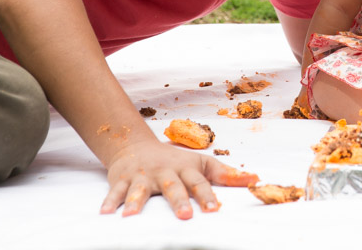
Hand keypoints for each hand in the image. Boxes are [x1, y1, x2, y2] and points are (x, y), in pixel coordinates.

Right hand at [100, 137, 258, 218]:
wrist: (136, 145)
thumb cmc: (174, 159)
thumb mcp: (201, 163)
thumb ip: (226, 174)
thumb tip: (256, 180)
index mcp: (185, 168)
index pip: (199, 182)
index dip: (208, 195)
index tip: (216, 210)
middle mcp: (164, 171)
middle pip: (173, 186)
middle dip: (178, 201)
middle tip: (185, 216)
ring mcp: (142, 175)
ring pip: (139, 188)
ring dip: (136, 201)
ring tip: (132, 215)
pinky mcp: (122, 179)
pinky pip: (115, 191)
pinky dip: (110, 201)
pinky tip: (105, 213)